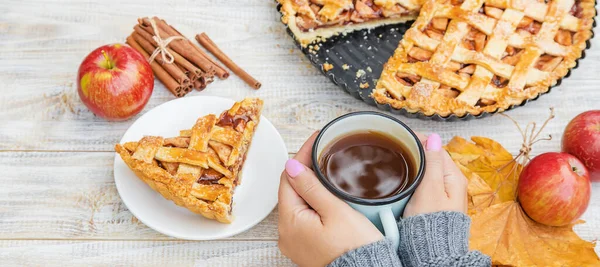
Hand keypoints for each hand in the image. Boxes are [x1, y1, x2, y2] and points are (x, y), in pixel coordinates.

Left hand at [278, 132, 383, 266]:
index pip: (288, 178)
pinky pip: (303, 217)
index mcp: (289, 222)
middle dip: (305, 169)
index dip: (302, 156)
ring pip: (297, 203)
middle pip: (291, 190)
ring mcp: (294, 241)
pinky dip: (312, 202)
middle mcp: (286, 233)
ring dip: (309, 185)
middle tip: (323, 150)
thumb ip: (312, 187)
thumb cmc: (355, 247)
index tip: (316, 140)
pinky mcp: (305, 246)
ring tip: (325, 167)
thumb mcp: (335, 211)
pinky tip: (324, 193)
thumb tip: (292, 166)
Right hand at [403, 133, 467, 217]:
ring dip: (418, 163)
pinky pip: (429, 181)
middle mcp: (454, 183)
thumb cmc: (431, 222)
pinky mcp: (438, 202)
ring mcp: (447, 193)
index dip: (420, 140)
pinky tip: (408, 177)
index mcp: (454, 176)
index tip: (404, 137)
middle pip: (435, 158)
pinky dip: (419, 175)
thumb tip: (434, 137)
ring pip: (431, 170)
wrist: (432, 249)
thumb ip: (433, 162)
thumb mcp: (430, 188)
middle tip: (399, 146)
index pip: (437, 148)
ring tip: (402, 158)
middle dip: (419, 150)